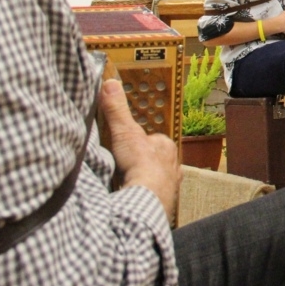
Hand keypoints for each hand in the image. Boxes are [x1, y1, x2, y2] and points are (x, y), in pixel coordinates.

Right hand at [100, 79, 180, 221]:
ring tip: (129, 182)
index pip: (153, 139)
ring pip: (157, 177)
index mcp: (166, 146)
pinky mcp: (165, 201)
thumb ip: (116, 109)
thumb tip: (110, 84)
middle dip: (143, 162)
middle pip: (156, 159)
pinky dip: (147, 195)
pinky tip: (135, 197)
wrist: (147, 197)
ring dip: (145, 179)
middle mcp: (173, 164)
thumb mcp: (124, 131)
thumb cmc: (140, 163)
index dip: (139, 142)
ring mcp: (171, 183)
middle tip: (126, 166)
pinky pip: (156, 195)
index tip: (127, 146)